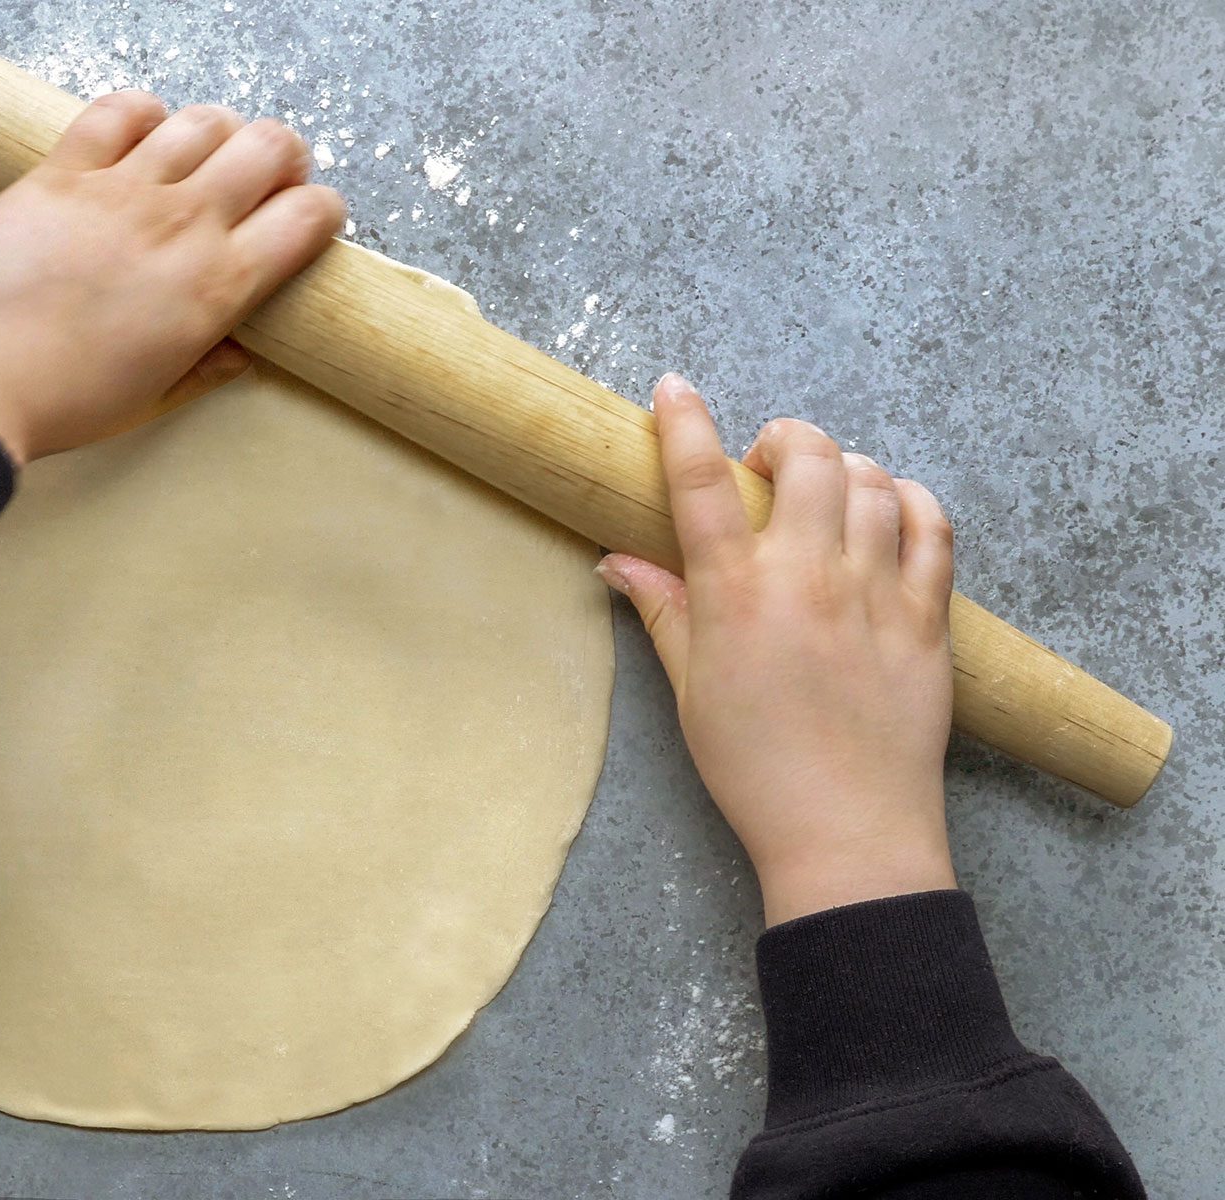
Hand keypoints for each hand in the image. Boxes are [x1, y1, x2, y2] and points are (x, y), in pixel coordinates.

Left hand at [0, 92, 344, 461]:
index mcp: (216, 286)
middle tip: (268, 179)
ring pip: (201, 121)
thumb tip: (241, 351)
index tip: (311, 219)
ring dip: (220, 132)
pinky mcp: (62, 172)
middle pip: (267, 147)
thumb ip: (208, 367)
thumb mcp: (156, 398)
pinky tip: (141, 134)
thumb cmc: (63, 402)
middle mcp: (181, 224)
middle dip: (284, 155)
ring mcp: (121, 191)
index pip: (307, 216)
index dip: (322, 210)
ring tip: (207, 156)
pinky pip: (118, 112)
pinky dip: (141, 113)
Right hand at [598, 373, 956, 926]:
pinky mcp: (928, 618)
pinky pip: (933, 527)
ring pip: (871, 481)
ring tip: (824, 494)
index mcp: (735, 595)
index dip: (685, 422)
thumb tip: (618, 562)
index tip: (674, 388)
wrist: (846, 834)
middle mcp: (807, 577)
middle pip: (805, 457)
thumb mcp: (690, 691)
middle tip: (764, 466)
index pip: (702, 482)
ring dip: (843, 469)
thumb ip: (663, 613)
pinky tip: (890, 510)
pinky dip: (910, 501)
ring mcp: (875, 593)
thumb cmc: (755, 770)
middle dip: (781, 440)